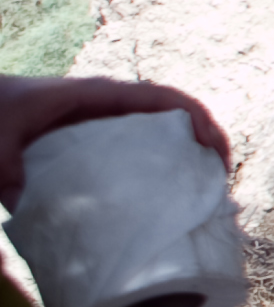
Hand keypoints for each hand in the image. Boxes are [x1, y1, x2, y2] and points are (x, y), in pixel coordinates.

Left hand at [0, 76, 229, 210]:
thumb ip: (10, 176)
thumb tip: (31, 210)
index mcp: (97, 96)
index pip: (163, 99)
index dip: (198, 120)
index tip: (215, 152)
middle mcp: (109, 106)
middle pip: (173, 115)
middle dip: (205, 142)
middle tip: (219, 183)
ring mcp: (103, 122)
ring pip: (159, 133)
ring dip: (187, 156)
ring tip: (201, 194)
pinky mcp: (92, 140)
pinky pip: (137, 148)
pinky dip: (159, 167)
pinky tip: (160, 198)